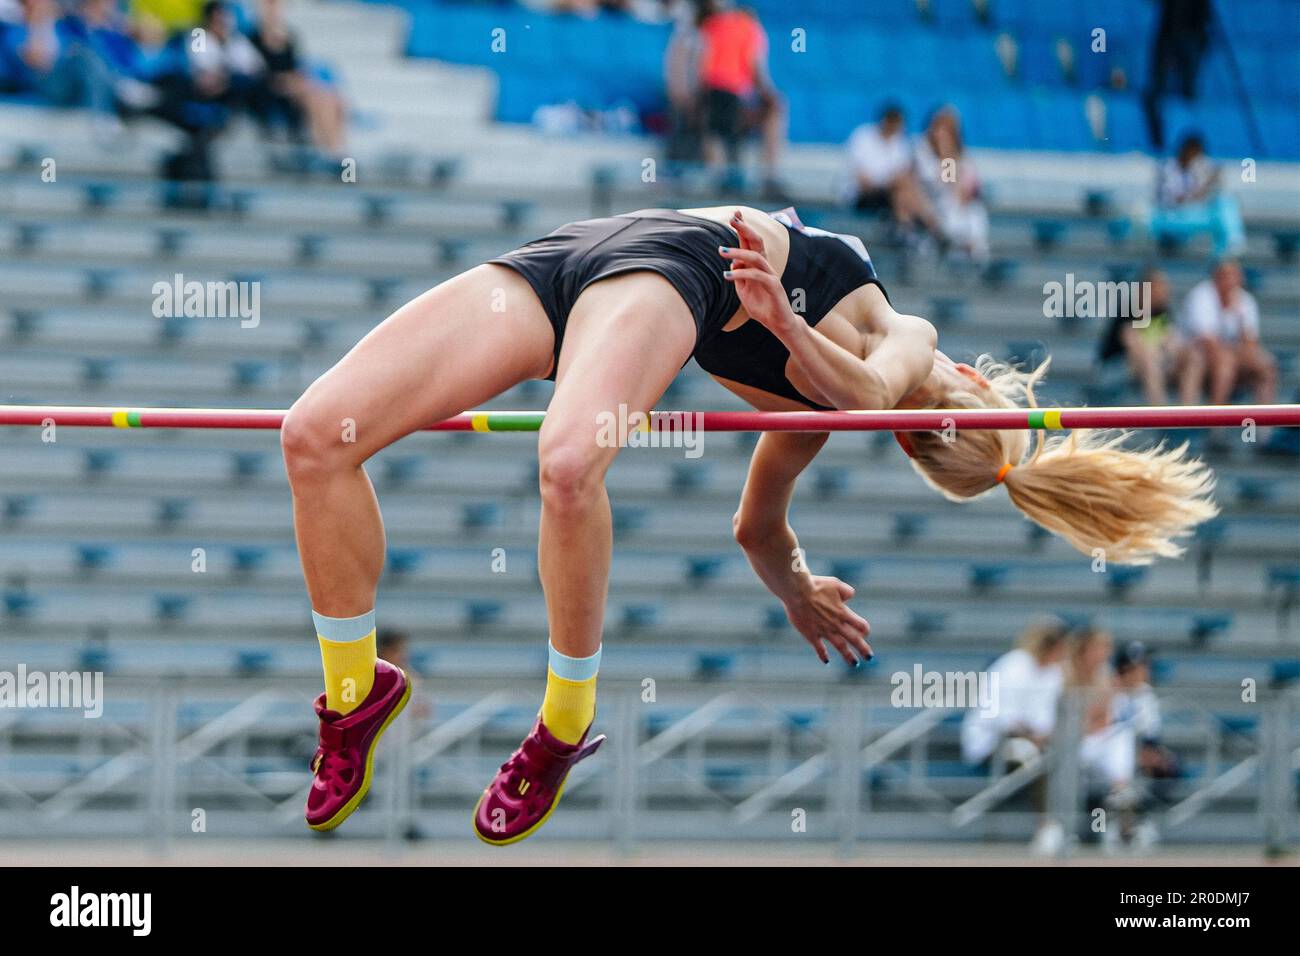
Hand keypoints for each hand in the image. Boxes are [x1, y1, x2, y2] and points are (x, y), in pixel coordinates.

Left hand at [719, 210, 798, 338]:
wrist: (778, 324)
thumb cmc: (761, 306)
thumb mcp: (744, 290)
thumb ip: (739, 275)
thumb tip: (732, 261)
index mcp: (758, 265)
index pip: (750, 243)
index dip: (743, 228)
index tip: (734, 215)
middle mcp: (766, 266)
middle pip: (757, 242)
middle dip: (745, 229)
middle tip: (732, 219)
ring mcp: (771, 275)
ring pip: (756, 256)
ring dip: (738, 252)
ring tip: (721, 251)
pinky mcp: (774, 286)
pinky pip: (757, 275)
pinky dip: (742, 273)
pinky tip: (727, 275)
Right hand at [783, 575, 872, 664]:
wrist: (797, 592)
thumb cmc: (816, 585)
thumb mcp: (835, 584)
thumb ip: (846, 591)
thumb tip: (850, 596)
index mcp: (843, 612)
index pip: (861, 625)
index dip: (864, 629)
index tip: (864, 632)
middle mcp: (836, 624)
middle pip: (854, 639)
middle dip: (863, 649)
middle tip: (869, 658)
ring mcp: (824, 631)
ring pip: (840, 647)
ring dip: (848, 656)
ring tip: (855, 664)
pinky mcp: (811, 634)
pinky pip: (819, 648)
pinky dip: (823, 655)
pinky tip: (826, 661)